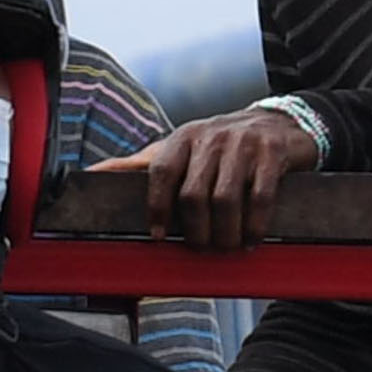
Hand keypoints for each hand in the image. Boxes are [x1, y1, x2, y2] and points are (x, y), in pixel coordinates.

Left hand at [108, 106, 319, 249]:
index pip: (161, 172)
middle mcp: (211, 137)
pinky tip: (250, 239)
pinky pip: (259, 197)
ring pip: (224, 199)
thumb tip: (93, 173)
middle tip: (202, 247)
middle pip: (193, 194)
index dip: (157, 208)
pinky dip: (254, 225)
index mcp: (183, 138)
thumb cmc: (221, 145)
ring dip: (224, 233)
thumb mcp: (181, 147)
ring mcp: (243, 144)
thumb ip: (140, 163)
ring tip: (226, 247)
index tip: (159, 236)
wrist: (278, 123)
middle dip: (195, 230)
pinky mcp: (272, 153)